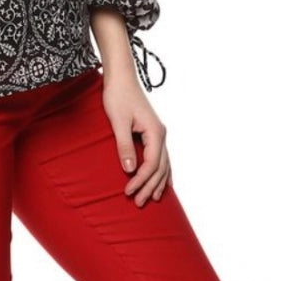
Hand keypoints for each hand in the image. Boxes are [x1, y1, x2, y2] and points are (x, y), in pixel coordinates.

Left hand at [101, 69, 170, 205]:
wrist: (120, 77)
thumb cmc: (118, 96)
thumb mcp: (118, 121)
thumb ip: (124, 145)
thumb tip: (129, 170)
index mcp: (155, 132)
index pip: (151, 164)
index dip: (141, 180)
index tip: (128, 191)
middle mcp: (160, 134)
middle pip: (160, 167)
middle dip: (150, 186)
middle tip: (139, 203)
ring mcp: (158, 132)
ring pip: (163, 163)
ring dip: (157, 182)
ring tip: (152, 199)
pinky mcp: (152, 131)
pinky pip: (161, 156)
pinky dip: (161, 171)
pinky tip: (163, 181)